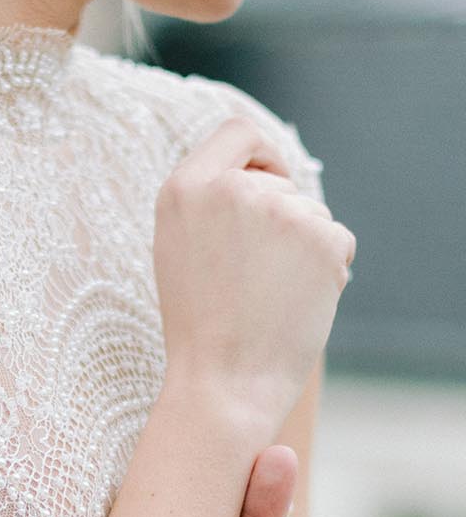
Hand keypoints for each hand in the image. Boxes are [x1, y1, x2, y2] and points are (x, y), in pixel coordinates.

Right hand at [155, 117, 355, 431]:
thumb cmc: (199, 328)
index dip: (260, 155)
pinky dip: (326, 272)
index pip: (238, 132)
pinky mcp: (323, 236)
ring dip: (302, 250)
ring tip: (269, 298)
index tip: (270, 180)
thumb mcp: (180, 249)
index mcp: (183, 189)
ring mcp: (280, 210)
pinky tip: (295, 304)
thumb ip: (210, 201)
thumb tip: (262, 171)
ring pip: (311, 214)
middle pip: (280, 181)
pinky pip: (336, 241)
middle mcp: (231, 189)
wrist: (224, 385)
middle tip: (255, 279)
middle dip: (280, 219)